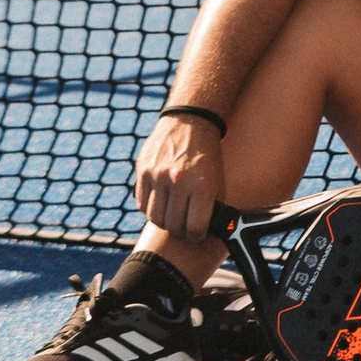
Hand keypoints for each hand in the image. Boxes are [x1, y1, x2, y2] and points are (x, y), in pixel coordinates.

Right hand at [133, 111, 225, 241]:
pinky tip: (161, 203)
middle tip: (184, 227)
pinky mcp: (143, 171)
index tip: (197, 234)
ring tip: (172, 216)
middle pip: (173, 225)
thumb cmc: (207, 157)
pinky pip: (142, 204)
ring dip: (164, 222)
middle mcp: (178, 181)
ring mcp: (158, 176)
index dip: (196, 236)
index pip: (194, 228)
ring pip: (155, 218)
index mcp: (202, 185)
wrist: (189, 124)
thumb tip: (207, 234)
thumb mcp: (217, 180)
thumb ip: (211, 207)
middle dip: (180, 231)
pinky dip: (151, 209)